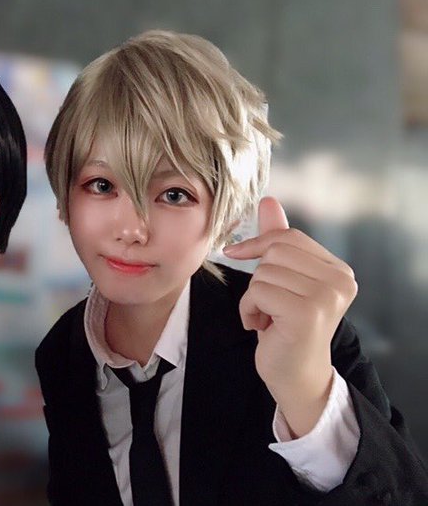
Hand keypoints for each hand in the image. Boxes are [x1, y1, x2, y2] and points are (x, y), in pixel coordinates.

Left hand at [223, 197, 357, 436]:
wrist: (294, 375)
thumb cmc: (286, 326)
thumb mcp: (284, 280)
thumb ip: (278, 240)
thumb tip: (267, 200)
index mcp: (339, 270)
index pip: (289, 237)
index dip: (258, 244)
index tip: (236, 253)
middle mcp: (340, 281)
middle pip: (275, 252)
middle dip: (259, 277)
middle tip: (267, 304)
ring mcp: (325, 297)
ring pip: (263, 273)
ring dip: (253, 297)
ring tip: (268, 317)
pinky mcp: (305, 313)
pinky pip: (257, 292)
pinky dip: (248, 310)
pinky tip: (262, 328)